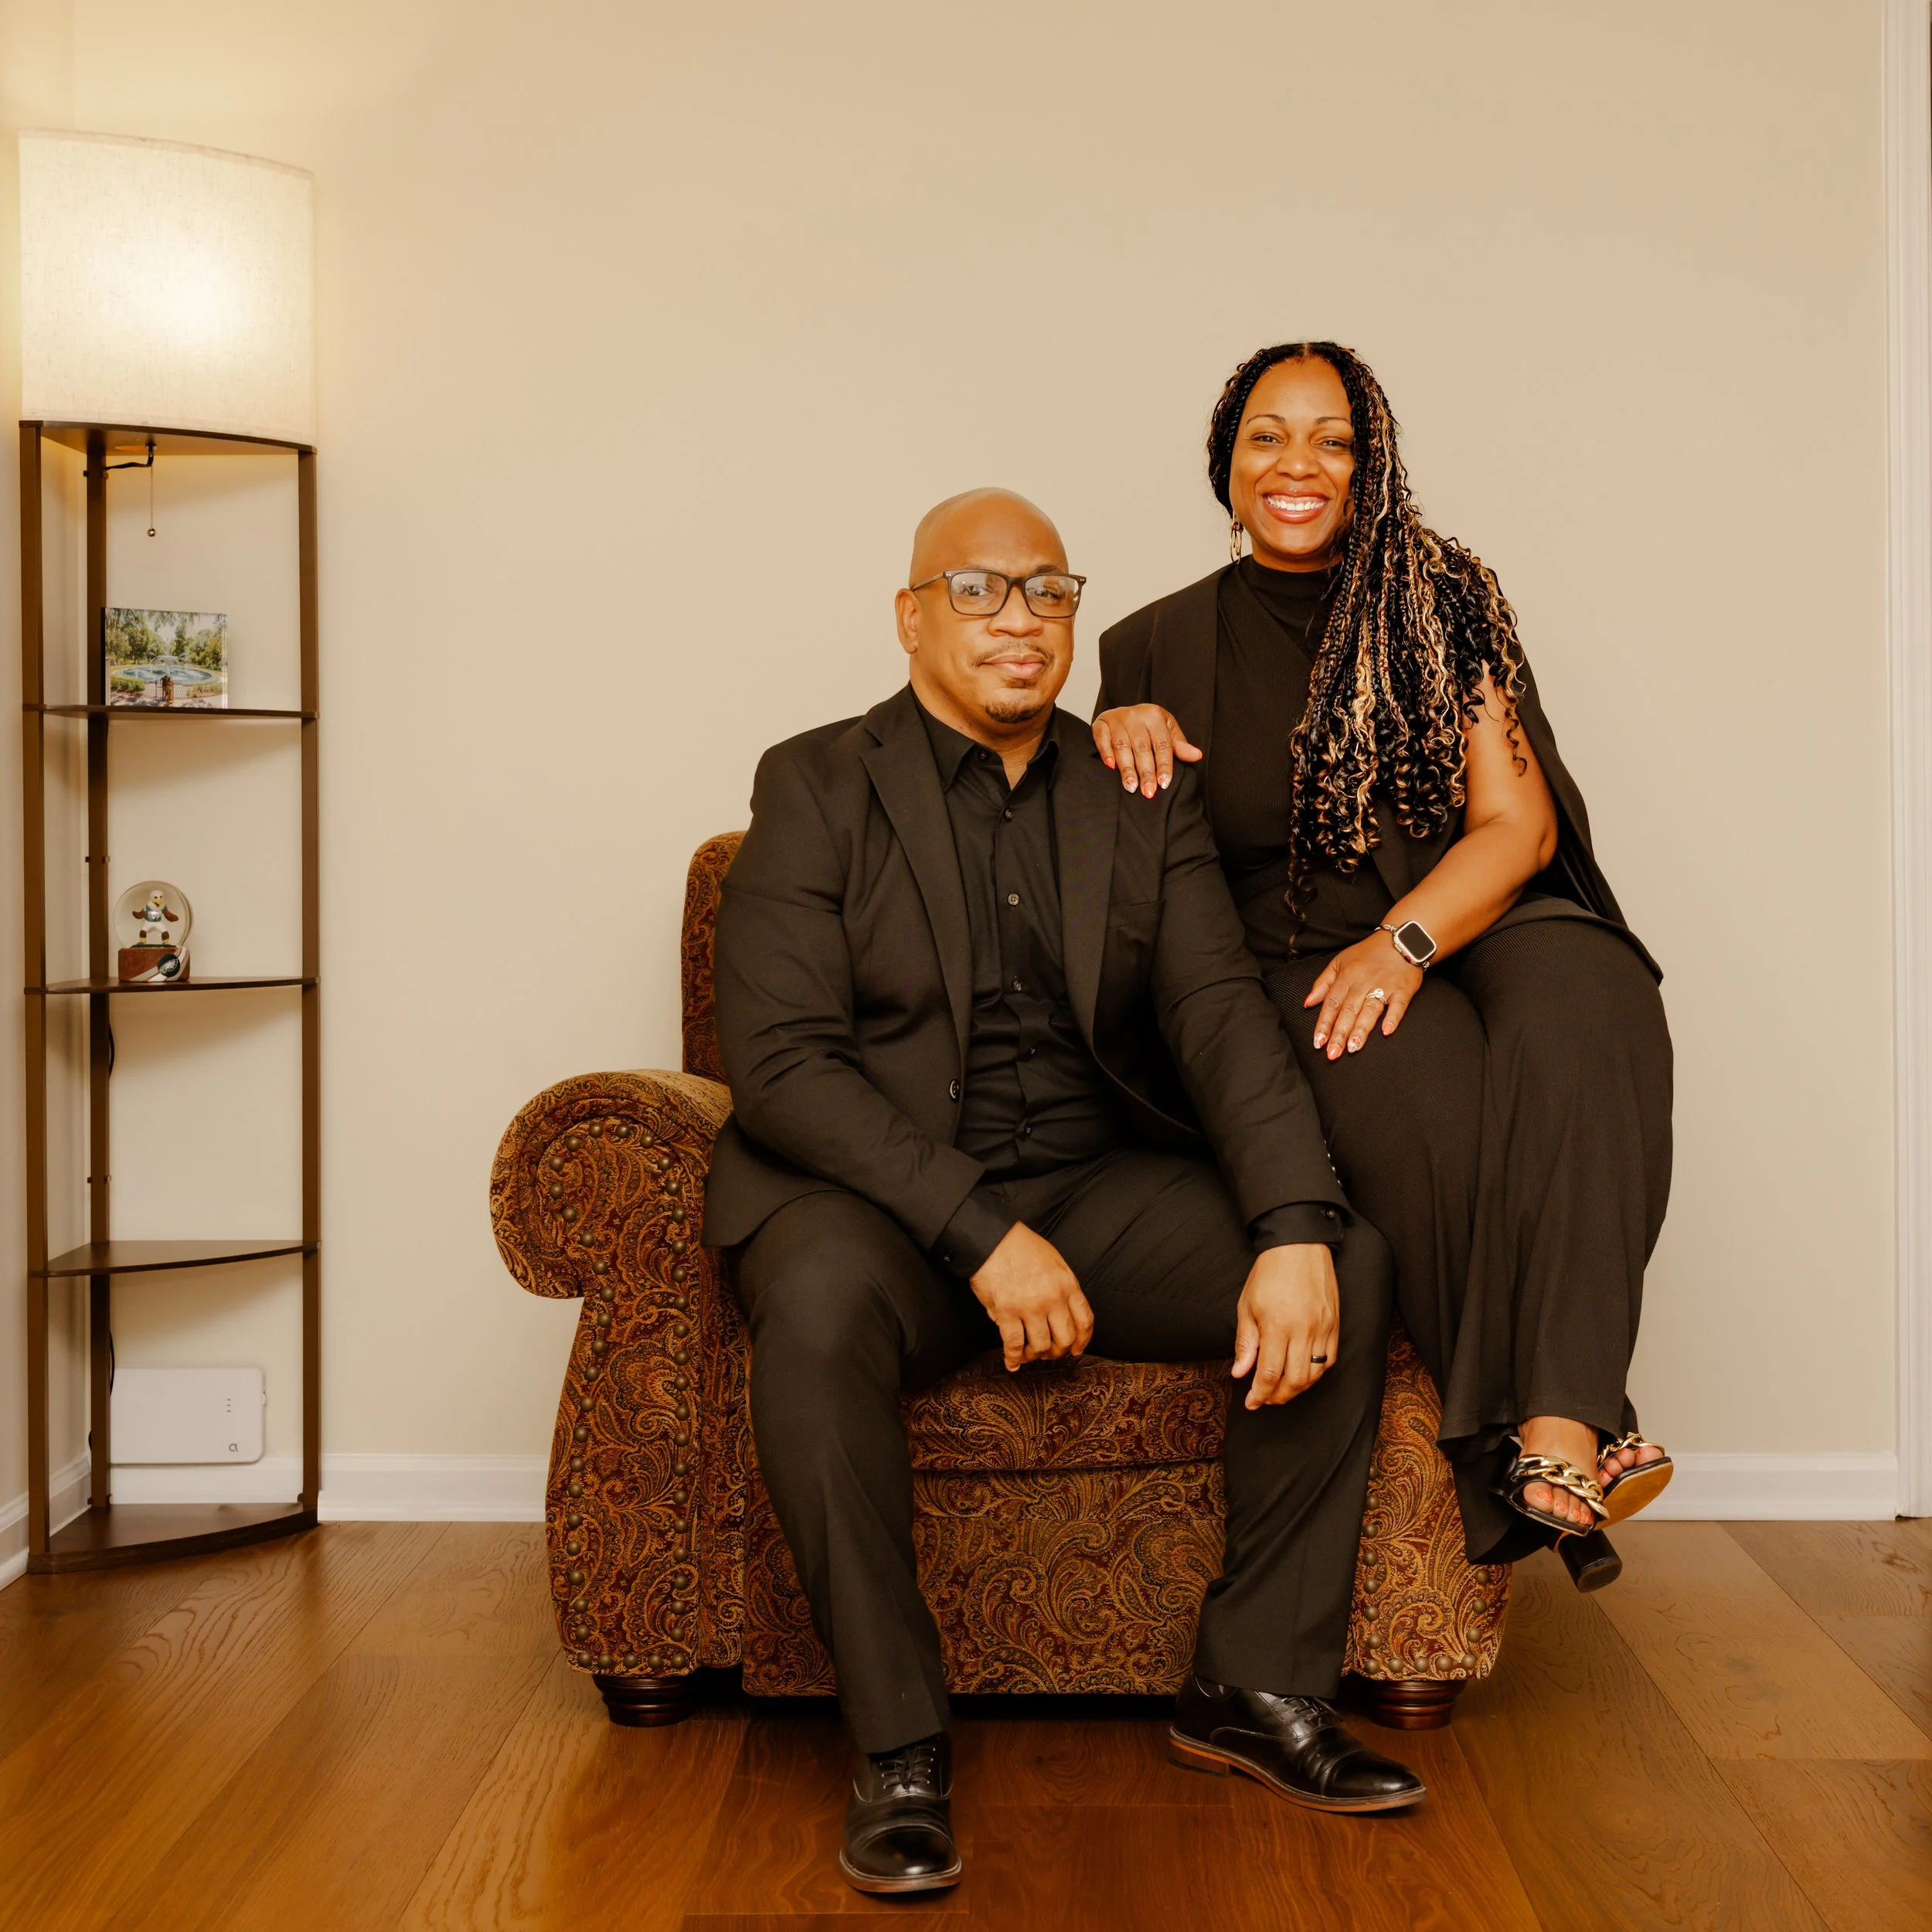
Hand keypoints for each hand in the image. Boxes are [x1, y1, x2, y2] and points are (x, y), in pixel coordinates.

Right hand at [970, 1221, 1094, 1371]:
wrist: (992, 1239)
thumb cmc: (1021, 1246)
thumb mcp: (1053, 1261)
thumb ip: (1060, 1287)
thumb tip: (1053, 1315)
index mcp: (1067, 1284)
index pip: (1084, 1320)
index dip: (1082, 1340)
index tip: (1077, 1348)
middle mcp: (1053, 1298)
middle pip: (1066, 1338)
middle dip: (1058, 1351)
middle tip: (1050, 1352)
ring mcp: (1030, 1307)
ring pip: (1042, 1346)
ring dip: (1036, 1355)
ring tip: (1029, 1354)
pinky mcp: (1007, 1312)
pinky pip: (1015, 1344)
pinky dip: (1014, 1358)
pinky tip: (1012, 1362)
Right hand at [1093, 704, 1202, 798]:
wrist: (1123, 713)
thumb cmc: (1148, 726)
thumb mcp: (1166, 731)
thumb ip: (1179, 745)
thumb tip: (1196, 756)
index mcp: (1155, 715)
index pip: (1162, 744)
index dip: (1163, 765)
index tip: (1164, 783)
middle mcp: (1135, 715)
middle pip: (1142, 747)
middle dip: (1146, 772)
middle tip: (1148, 792)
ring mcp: (1116, 718)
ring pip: (1122, 746)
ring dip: (1126, 768)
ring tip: (1131, 786)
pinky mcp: (1100, 723)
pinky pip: (1102, 739)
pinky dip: (1105, 752)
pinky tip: (1110, 767)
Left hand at [1232, 1245, 1339, 1408]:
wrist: (1299, 1246)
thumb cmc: (1269, 1274)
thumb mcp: (1247, 1305)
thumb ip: (1245, 1342)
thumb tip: (1240, 1373)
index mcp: (1277, 1326)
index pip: (1269, 1374)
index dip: (1260, 1394)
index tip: (1252, 1403)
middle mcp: (1303, 1330)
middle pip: (1295, 1381)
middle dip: (1278, 1397)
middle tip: (1266, 1399)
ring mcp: (1323, 1328)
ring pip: (1314, 1374)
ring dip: (1298, 1389)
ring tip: (1282, 1390)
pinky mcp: (1335, 1324)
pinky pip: (1330, 1360)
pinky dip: (1316, 1373)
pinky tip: (1303, 1373)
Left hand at [1305, 931, 1424, 1059]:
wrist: (1401, 940)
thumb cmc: (1368, 954)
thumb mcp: (1339, 962)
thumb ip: (1322, 983)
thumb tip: (1308, 1003)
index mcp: (1346, 977)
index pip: (1331, 1004)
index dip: (1324, 1024)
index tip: (1318, 1042)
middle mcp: (1363, 982)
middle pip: (1348, 1010)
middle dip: (1339, 1033)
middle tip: (1333, 1053)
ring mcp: (1384, 986)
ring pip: (1370, 1009)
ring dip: (1361, 1029)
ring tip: (1353, 1048)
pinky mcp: (1403, 989)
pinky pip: (1398, 1005)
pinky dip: (1393, 1017)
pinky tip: (1386, 1031)